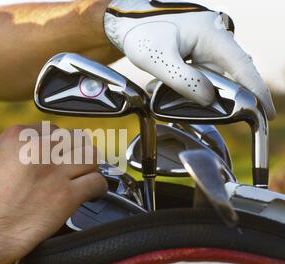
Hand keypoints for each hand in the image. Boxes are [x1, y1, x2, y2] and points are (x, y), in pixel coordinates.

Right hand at [0, 125, 106, 263]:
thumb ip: (0, 157)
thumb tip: (5, 162)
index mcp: (17, 137)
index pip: (52, 130)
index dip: (57, 144)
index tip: (58, 155)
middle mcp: (39, 148)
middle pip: (75, 139)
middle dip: (76, 152)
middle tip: (74, 164)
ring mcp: (55, 171)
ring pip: (91, 156)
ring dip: (90, 166)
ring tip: (86, 175)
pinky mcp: (66, 195)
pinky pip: (96, 182)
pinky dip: (98, 188)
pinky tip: (93, 193)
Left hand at [104, 0, 275, 119]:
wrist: (127, 20)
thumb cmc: (141, 32)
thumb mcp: (158, 59)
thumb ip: (183, 81)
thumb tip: (209, 99)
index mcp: (213, 35)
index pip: (243, 67)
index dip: (257, 92)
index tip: (266, 113)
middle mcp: (216, 39)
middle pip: (228, 76)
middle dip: (216, 97)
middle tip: (197, 109)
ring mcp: (207, 45)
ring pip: (213, 78)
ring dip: (195, 90)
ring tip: (164, 84)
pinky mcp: (198, 51)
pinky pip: (201, 73)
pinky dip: (189, 83)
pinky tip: (166, 82)